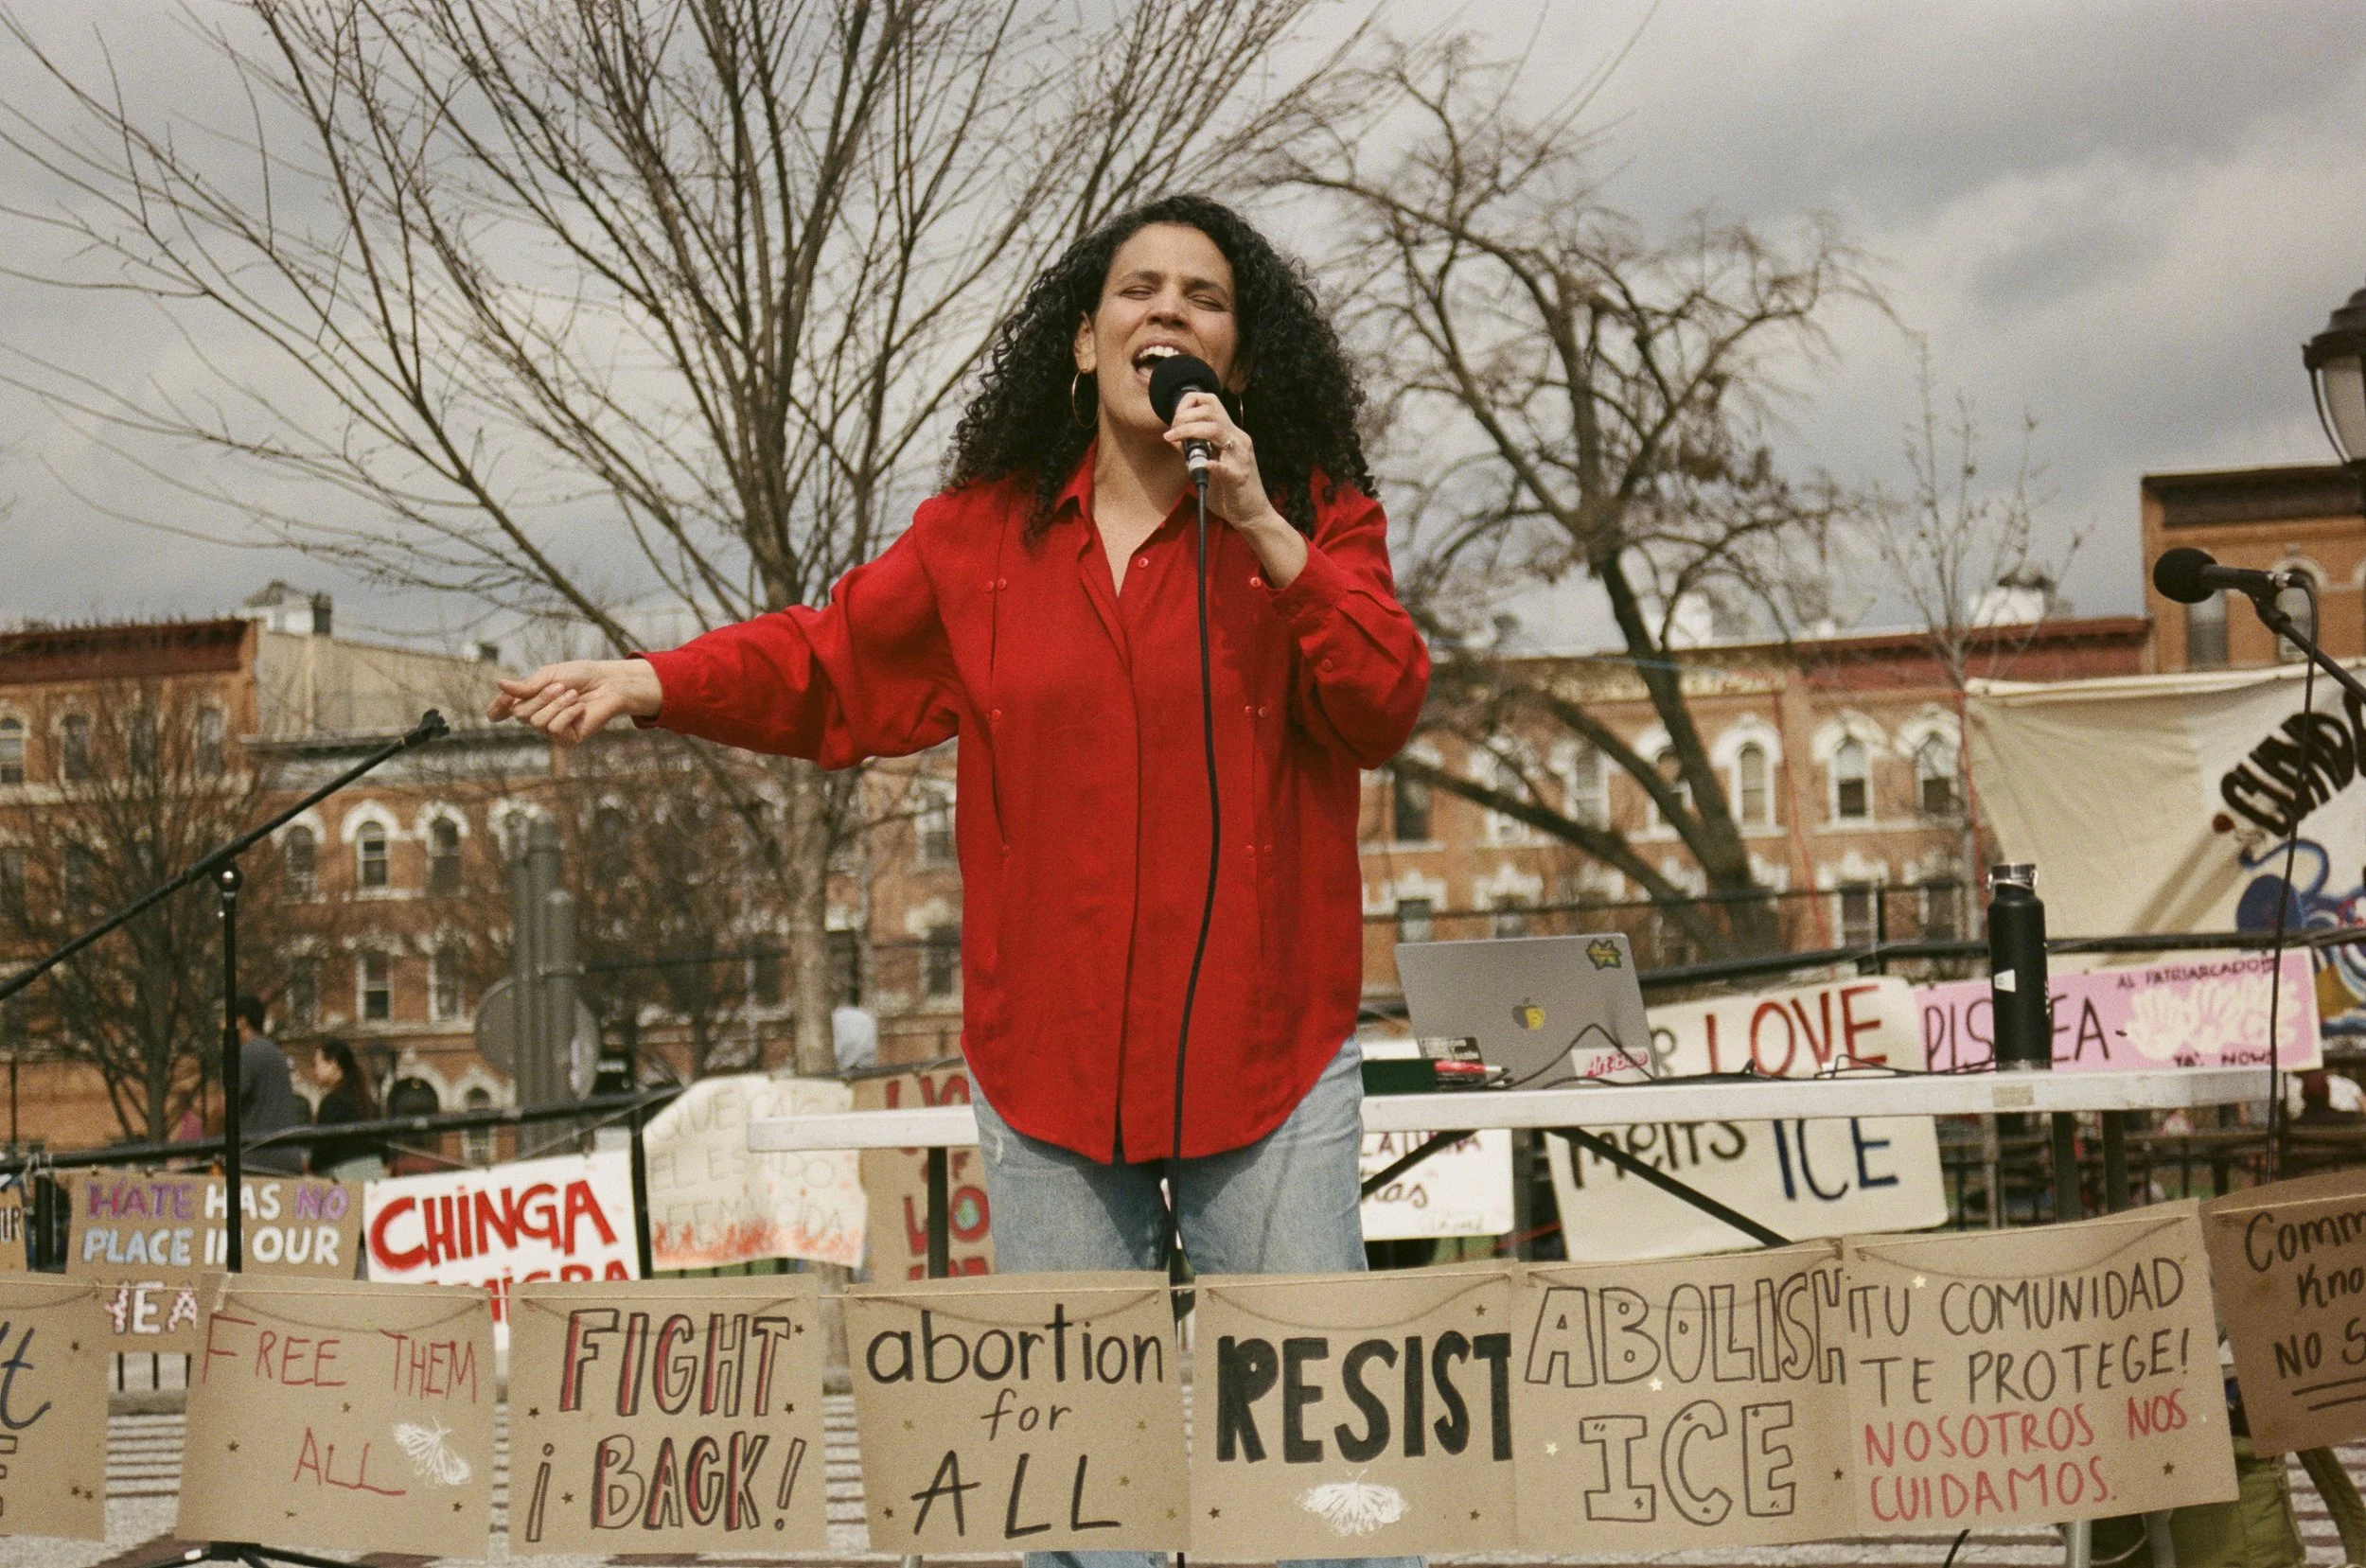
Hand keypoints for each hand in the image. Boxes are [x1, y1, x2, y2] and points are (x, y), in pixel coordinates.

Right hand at [486, 658, 662, 743]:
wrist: (608, 684)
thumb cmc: (579, 677)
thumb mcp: (549, 676)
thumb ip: (526, 686)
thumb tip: (499, 684)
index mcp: (527, 702)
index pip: (499, 713)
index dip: (498, 708)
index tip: (507, 698)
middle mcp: (535, 719)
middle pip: (520, 714)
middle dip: (541, 697)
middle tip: (562, 687)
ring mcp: (550, 732)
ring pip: (537, 722)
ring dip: (557, 704)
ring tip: (574, 696)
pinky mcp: (566, 740)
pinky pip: (554, 729)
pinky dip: (567, 714)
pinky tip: (580, 709)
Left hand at [1165, 389, 1282, 532]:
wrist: (1254, 515)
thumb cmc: (1229, 492)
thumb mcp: (1208, 467)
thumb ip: (1194, 453)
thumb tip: (1175, 439)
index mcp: (1231, 435)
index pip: (1211, 403)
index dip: (1189, 403)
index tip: (1174, 419)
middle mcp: (1238, 440)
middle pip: (1211, 410)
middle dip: (1185, 415)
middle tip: (1171, 431)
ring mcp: (1240, 457)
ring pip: (1215, 430)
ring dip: (1189, 430)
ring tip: (1174, 438)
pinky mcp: (1239, 477)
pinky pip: (1224, 467)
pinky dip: (1212, 464)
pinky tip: (1203, 466)